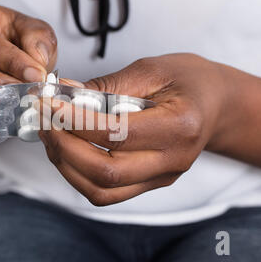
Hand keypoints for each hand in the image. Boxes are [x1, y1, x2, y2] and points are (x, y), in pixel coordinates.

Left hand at [39, 54, 232, 205]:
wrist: (217, 104)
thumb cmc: (189, 80)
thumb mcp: (152, 69)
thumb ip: (106, 85)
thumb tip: (62, 93)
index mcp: (180, 126)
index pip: (116, 133)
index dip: (74, 121)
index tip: (48, 103)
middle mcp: (172, 160)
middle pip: (106, 173)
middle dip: (63, 146)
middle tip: (43, 120)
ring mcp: (162, 177)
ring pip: (102, 190)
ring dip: (66, 165)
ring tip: (50, 134)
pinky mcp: (150, 183)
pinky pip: (107, 192)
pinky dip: (78, 175)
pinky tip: (67, 149)